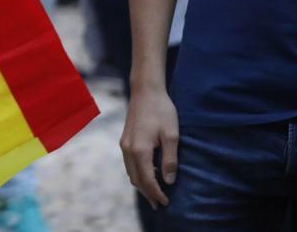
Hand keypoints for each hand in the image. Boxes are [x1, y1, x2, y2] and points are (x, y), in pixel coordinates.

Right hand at [120, 86, 178, 207]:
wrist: (145, 91)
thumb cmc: (161, 111)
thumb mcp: (171, 135)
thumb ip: (170, 160)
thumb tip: (168, 181)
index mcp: (140, 150)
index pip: (147, 179)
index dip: (157, 193)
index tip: (166, 203)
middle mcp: (128, 149)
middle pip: (135, 179)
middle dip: (147, 193)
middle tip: (159, 205)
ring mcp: (124, 144)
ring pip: (130, 172)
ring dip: (141, 185)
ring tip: (153, 194)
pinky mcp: (125, 139)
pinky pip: (129, 163)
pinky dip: (137, 174)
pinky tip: (147, 175)